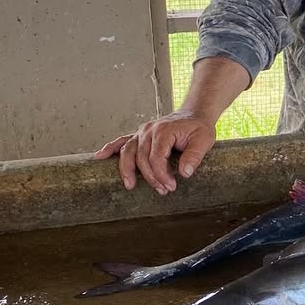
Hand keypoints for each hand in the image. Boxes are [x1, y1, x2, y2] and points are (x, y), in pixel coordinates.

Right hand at [94, 111, 216, 194]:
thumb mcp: (204, 140)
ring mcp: (142, 132)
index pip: (156, 157)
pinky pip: (122, 141)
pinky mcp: (139, 135)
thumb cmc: (199, 128)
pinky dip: (110, 149)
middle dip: (150, 177)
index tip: (171, 186)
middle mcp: (149, 130)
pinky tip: (100, 157)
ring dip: (126, 169)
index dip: (161, 175)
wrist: (194, 114)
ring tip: (129, 185)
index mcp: (164, 131)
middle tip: (162, 190)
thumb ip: (194, 156)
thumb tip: (184, 173)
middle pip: (141, 158)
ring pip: (128, 151)